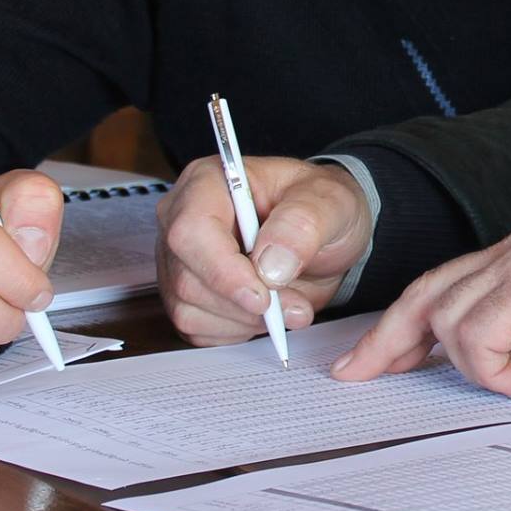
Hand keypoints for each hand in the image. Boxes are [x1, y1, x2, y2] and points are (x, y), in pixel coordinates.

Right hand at [157, 155, 370, 346]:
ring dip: (246, 319)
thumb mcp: (331, 202)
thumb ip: (302, 224)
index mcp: (208, 181)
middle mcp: (181, 218)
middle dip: (244, 303)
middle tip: (295, 304)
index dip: (223, 270)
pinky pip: (197, 329)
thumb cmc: (322, 207)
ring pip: (189, 309)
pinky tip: (265, 311)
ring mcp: (178, 259)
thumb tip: (269, 264)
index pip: (191, 230)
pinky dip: (237, 330)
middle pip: (188, 278)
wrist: (326, 236)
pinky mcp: (184, 294)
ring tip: (288, 302)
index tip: (265, 296)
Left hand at [332, 218, 510, 398]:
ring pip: (447, 316)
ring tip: (505, 383)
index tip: (378, 356)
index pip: (446, 283)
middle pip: (426, 292)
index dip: (406, 321)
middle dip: (387, 337)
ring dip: (464, 360)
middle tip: (356, 374)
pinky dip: (490, 366)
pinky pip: (478, 335)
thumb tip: (502, 372)